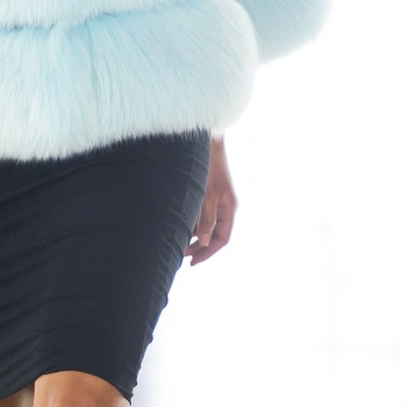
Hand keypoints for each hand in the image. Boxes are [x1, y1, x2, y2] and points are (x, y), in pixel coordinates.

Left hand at [186, 137, 235, 264]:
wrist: (207, 144)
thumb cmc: (209, 167)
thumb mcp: (206, 195)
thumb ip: (206, 219)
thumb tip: (205, 242)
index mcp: (229, 208)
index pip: (222, 239)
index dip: (208, 252)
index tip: (193, 262)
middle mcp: (224, 207)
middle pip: (214, 235)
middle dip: (199, 247)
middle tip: (181, 255)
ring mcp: (216, 201)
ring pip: (206, 226)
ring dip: (194, 236)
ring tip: (177, 244)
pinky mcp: (207, 195)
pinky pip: (201, 216)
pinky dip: (191, 223)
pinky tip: (178, 227)